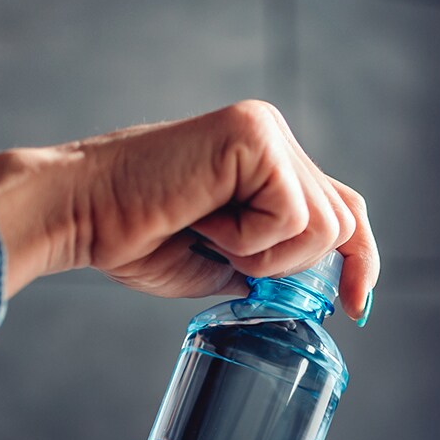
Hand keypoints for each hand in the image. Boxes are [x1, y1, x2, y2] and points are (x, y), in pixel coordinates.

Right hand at [0, 101, 378, 320]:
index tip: (357, 308)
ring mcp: (265, 131)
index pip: (344, 209)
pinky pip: (290, 214)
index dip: (360, 260)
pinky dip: (248, 239)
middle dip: (291, 267)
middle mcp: (272, 137)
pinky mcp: (253, 134)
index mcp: (268, 163)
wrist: (79, 214)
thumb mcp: (221, 264)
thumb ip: (270, 265)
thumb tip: (315, 289)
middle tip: (226, 256)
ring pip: (322, 224)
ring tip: (209, 234)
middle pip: (341, 222)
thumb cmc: (133, 236)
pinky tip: (204, 219)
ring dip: (264, 255)